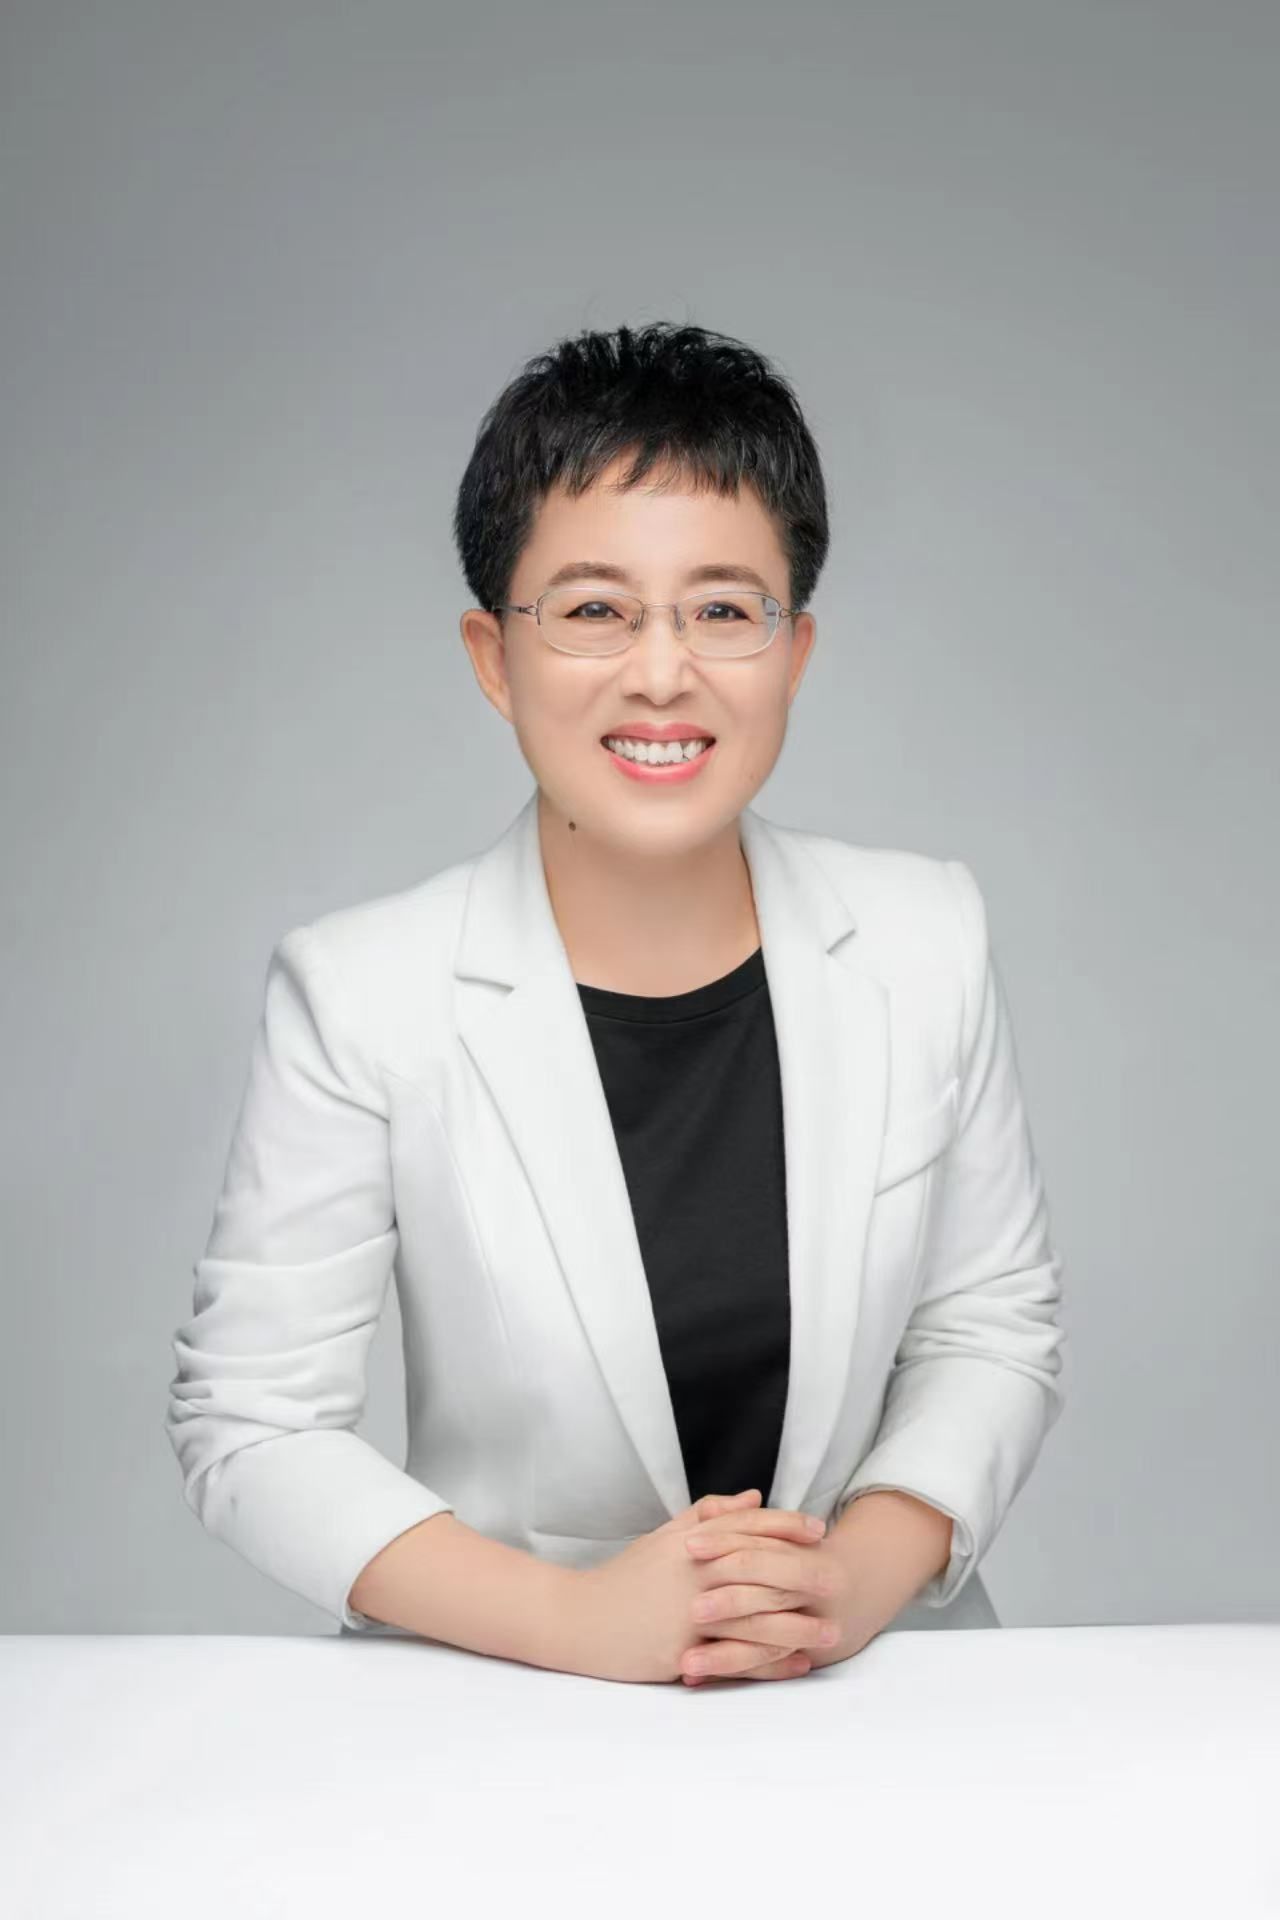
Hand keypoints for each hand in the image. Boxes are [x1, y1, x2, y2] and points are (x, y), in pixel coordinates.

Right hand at [574, 1488, 832, 1684]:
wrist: (579, 1620)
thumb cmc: (624, 1577)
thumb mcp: (663, 1537)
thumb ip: (708, 1514)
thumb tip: (754, 1498)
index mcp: (691, 1543)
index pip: (747, 1528)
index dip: (786, 1527)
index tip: (819, 1531)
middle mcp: (694, 1574)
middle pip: (760, 1570)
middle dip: (804, 1575)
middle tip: (841, 1581)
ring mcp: (689, 1614)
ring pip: (754, 1617)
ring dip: (797, 1625)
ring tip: (830, 1632)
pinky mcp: (682, 1651)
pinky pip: (735, 1657)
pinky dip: (768, 1662)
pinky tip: (794, 1665)